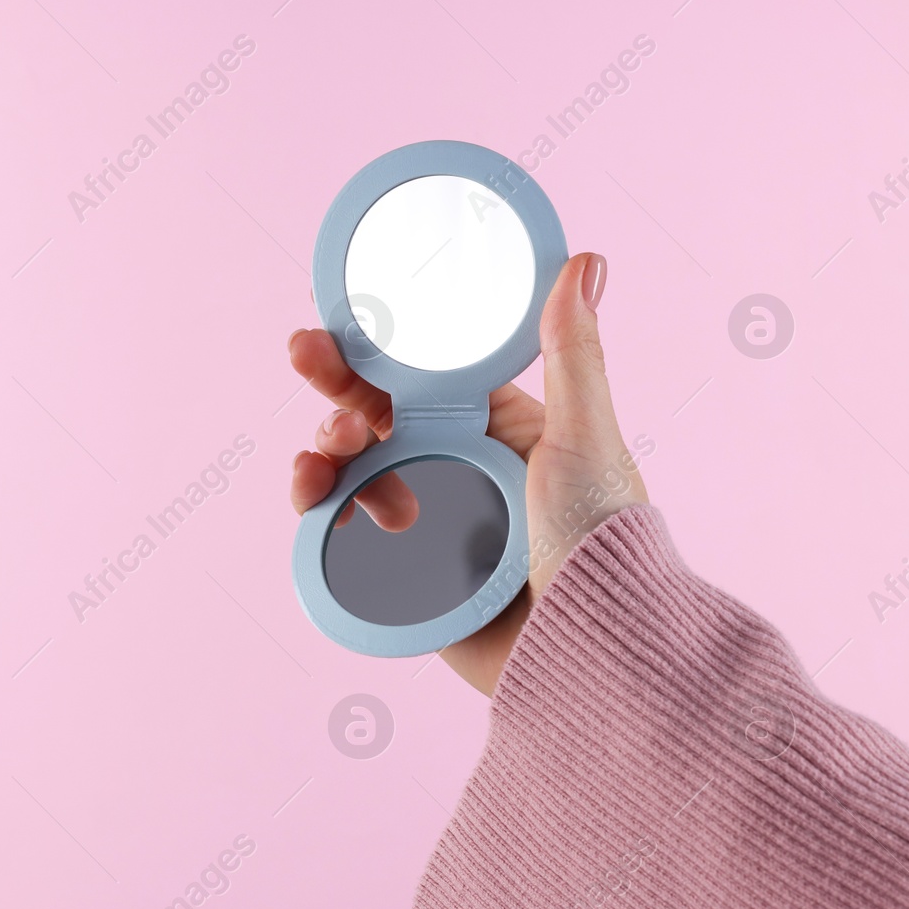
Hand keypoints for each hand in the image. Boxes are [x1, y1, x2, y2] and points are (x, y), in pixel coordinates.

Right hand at [289, 253, 648, 694]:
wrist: (593, 649)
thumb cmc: (604, 542)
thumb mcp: (585, 436)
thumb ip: (572, 353)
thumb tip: (584, 259)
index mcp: (497, 428)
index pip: (420, 375)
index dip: (373, 349)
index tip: (333, 327)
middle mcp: (458, 469)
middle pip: (376, 417)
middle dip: (335, 388)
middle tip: (303, 358)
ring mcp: (430, 523)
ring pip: (354, 473)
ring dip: (326, 451)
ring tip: (325, 456)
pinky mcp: (407, 578)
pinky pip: (347, 537)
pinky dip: (321, 514)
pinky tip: (318, 501)